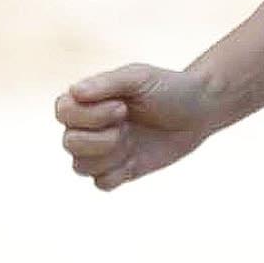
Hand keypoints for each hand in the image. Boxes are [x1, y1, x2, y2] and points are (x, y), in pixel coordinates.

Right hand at [56, 62, 222, 189]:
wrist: (200, 110)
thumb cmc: (168, 88)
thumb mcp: (138, 78)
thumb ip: (105, 83)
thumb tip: (74, 92)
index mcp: (88, 100)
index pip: (63, 113)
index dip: (89, 116)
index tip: (122, 107)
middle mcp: (90, 126)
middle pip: (69, 143)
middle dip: (100, 138)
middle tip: (127, 123)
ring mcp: (104, 150)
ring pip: (81, 167)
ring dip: (109, 156)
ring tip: (131, 140)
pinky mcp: (120, 170)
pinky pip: (101, 184)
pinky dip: (116, 174)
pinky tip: (134, 159)